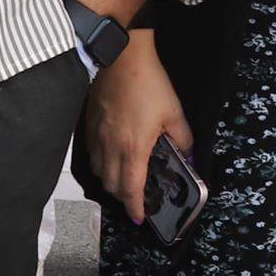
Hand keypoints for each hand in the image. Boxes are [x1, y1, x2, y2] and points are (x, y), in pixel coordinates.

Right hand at [80, 36, 191, 225]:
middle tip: (136, 198)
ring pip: (98, 171)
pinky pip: (91, 153)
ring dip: (110, 181)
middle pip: (111, 185)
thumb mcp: (175, 112)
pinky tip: (110, 155)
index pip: (130, 189)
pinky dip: (100, 162)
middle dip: (123, 197)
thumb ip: (183, 138)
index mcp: (133, 148)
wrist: (123, 58)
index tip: (140, 218)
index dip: (134, 208)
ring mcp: (97, 135)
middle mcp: (111, 147)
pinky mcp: (89, 124)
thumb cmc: (149, 83)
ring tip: (124, 178)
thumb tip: (186, 154)